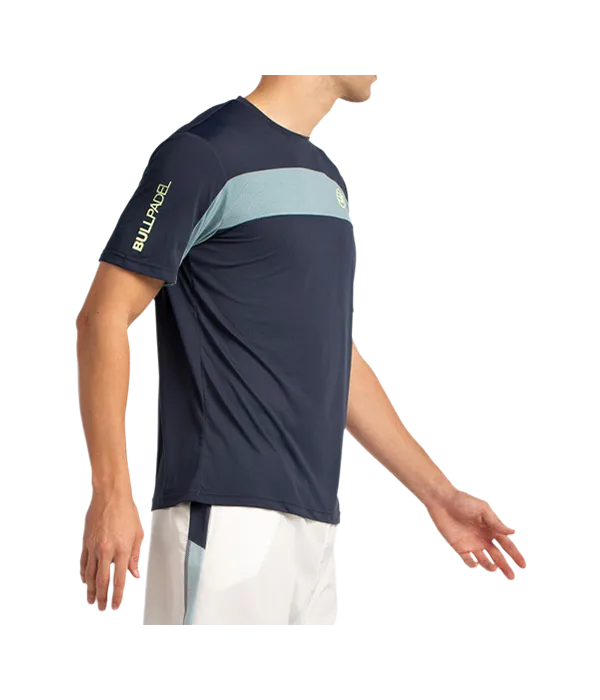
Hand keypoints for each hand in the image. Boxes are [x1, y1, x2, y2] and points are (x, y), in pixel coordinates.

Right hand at [80, 493, 144, 611]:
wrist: (110, 496)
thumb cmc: (126, 512)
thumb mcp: (138, 534)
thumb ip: (136, 556)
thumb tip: (135, 574)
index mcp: (122, 549)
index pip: (118, 579)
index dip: (116, 595)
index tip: (115, 605)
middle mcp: (106, 551)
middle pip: (103, 581)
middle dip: (103, 597)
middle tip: (103, 608)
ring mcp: (94, 547)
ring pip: (91, 575)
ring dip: (91, 590)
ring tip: (92, 601)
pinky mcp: (86, 542)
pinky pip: (84, 563)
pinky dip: (84, 574)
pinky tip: (85, 582)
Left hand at [424, 489, 526, 580]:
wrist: (442, 501)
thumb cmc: (463, 501)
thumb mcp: (482, 510)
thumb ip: (496, 523)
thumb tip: (513, 533)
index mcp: (491, 529)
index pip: (506, 545)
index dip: (515, 555)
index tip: (523, 566)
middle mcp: (483, 538)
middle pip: (497, 556)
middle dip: (505, 567)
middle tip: (512, 577)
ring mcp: (471, 544)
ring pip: (484, 560)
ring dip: (489, 565)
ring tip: (494, 567)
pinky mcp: (459, 547)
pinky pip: (467, 559)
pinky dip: (472, 563)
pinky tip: (476, 563)